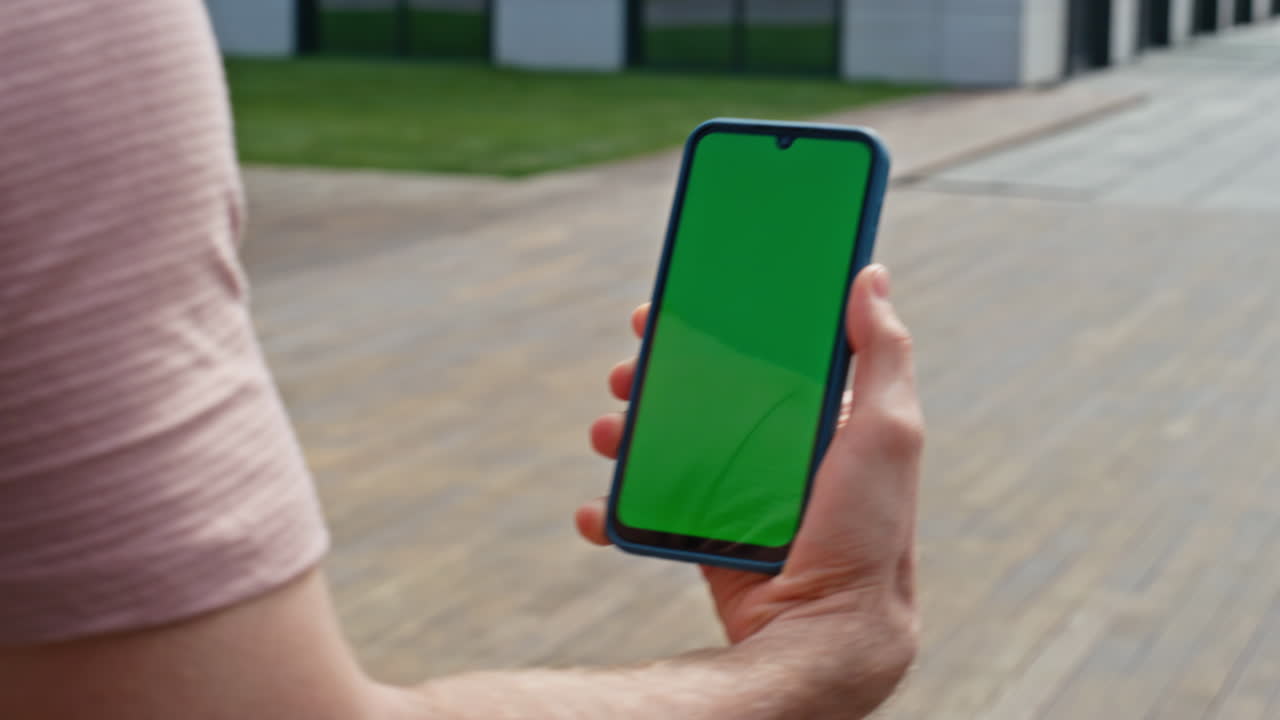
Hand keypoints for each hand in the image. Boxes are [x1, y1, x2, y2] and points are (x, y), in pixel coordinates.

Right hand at [577, 264, 920, 711]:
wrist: (826, 634)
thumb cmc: (866, 530)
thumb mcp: (889, 431)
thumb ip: (882, 353)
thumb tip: (871, 275)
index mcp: (819, 420)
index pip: (760, 357)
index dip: (716, 327)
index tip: (672, 307)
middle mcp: (777, 453)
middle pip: (702, 397)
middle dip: (655, 378)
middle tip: (624, 369)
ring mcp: (739, 497)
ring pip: (667, 449)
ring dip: (625, 435)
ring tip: (605, 431)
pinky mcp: (708, 539)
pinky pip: (649, 516)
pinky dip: (614, 512)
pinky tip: (597, 509)